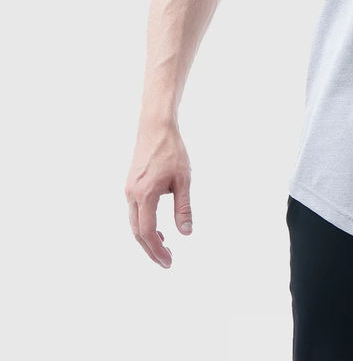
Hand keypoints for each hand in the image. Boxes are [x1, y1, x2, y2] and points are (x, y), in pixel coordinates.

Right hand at [125, 120, 193, 267]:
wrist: (155, 128)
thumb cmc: (172, 151)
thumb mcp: (183, 180)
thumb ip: (183, 207)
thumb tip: (186, 233)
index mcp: (145, 195)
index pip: (147, 232)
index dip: (157, 250)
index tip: (168, 262)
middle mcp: (132, 196)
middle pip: (137, 232)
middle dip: (151, 250)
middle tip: (167, 262)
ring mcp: (128, 191)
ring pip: (133, 223)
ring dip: (147, 238)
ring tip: (164, 247)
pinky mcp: (130, 186)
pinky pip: (134, 213)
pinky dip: (143, 225)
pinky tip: (156, 227)